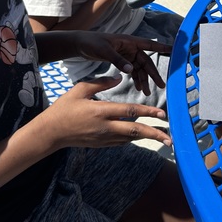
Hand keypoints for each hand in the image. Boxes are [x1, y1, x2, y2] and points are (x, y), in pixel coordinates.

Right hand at [43, 78, 172, 148]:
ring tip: (162, 138)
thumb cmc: (64, 108)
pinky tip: (140, 135)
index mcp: (101, 111)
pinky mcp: (102, 144)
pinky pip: (122, 141)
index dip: (148, 112)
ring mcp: (104, 138)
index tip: (162, 113)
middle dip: (154, 134)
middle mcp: (106, 127)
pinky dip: (133, 138)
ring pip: (131, 138)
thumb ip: (100, 83)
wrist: (51, 132)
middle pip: (136, 131)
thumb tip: (119, 77)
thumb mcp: (80, 90)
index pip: (130, 111)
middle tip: (170, 137)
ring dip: (147, 137)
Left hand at [74, 31, 171, 94]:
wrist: (80, 44)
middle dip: (153, 74)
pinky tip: (138, 87)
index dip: (162, 47)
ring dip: (143, 79)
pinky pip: (132, 70)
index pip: (149, 45)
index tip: (174, 51)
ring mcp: (126, 54)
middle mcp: (130, 47)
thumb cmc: (92, 42)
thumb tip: (131, 70)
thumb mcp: (105, 51)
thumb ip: (118, 60)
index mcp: (129, 42)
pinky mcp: (121, 60)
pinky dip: (135, 78)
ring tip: (146, 92)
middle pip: (146, 61)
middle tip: (160, 85)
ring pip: (139, 68)